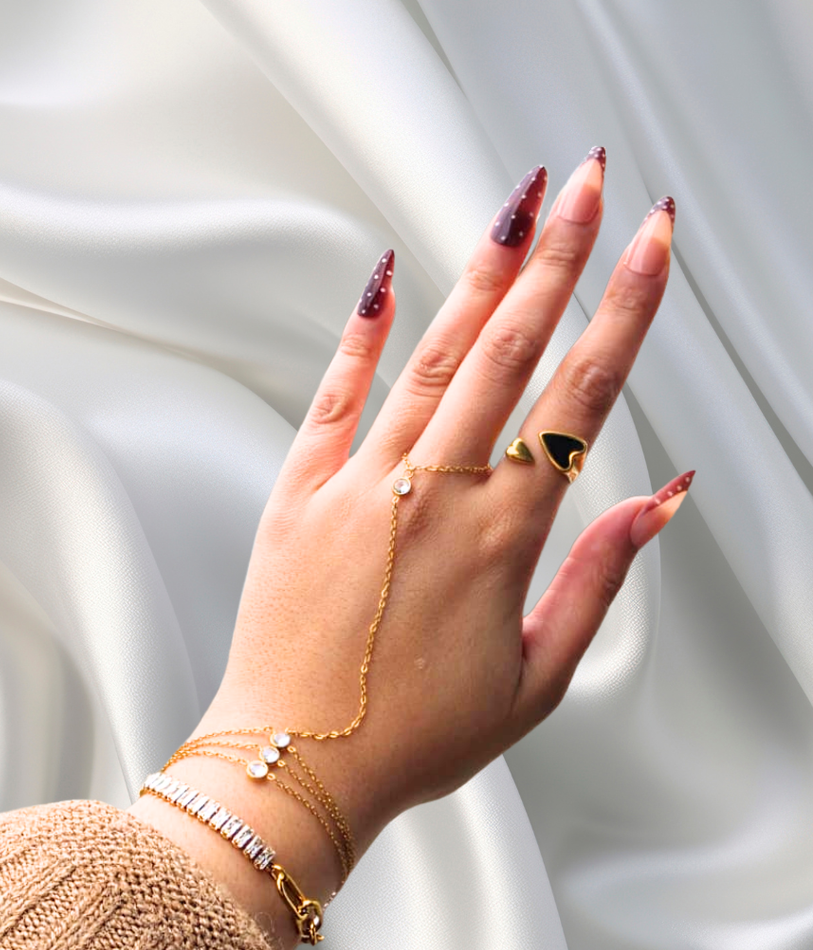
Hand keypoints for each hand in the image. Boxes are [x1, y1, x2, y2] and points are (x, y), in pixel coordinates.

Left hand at [132, 151, 690, 949]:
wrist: (293, 767)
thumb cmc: (415, 738)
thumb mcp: (535, 681)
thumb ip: (599, 581)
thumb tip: (656, 498)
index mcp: (501, 541)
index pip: (579, 401)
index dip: (624, 313)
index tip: (655, 244)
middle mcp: (432, 497)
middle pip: (509, 351)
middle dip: (560, 258)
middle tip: (594, 182)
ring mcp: (358, 487)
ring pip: (432, 360)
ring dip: (480, 276)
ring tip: (520, 208)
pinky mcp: (296, 495)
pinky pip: (333, 398)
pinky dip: (361, 335)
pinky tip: (387, 276)